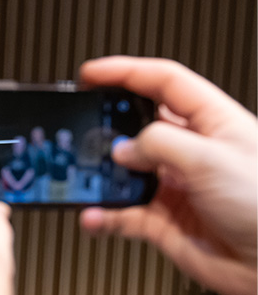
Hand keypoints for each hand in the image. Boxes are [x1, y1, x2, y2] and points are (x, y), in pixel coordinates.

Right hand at [79, 57, 256, 294]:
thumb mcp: (211, 158)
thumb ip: (158, 143)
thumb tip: (122, 147)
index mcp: (213, 122)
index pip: (164, 83)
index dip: (126, 72)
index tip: (91, 74)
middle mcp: (193, 151)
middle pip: (138, 126)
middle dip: (108, 127)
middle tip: (81, 128)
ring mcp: (176, 187)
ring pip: (125, 173)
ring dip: (102, 177)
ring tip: (86, 178)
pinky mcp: (165, 221)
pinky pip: (123, 214)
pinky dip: (104, 216)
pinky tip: (95, 215)